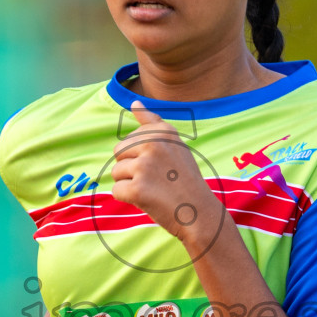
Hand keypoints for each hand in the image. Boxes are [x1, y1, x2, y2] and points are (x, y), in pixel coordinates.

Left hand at [110, 100, 221, 248]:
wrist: (200, 213)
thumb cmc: (185, 181)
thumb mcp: (175, 145)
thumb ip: (153, 123)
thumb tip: (134, 103)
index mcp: (164, 131)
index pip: (130, 138)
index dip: (141, 156)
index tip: (162, 166)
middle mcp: (154, 144)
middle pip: (118, 152)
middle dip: (130, 167)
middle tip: (155, 179)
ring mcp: (145, 166)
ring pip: (116, 172)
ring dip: (130, 184)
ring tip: (153, 190)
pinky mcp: (138, 189)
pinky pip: (116, 191)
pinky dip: (129, 199)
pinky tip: (148, 201)